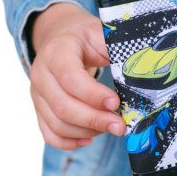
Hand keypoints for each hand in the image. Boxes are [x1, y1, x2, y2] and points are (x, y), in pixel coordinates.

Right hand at [28, 3, 125, 149]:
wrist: (61, 38)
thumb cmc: (85, 38)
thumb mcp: (99, 33)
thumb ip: (114, 48)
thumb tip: (140, 67)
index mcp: (56, 52)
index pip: (69, 77)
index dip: (93, 94)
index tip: (116, 103)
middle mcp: (41, 74)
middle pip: (62, 105)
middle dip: (94, 119)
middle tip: (120, 125)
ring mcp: (37, 94)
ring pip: (57, 124)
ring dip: (86, 131)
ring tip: (109, 127)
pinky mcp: (39, 110)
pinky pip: (50, 134)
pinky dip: (69, 142)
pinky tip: (89, 139)